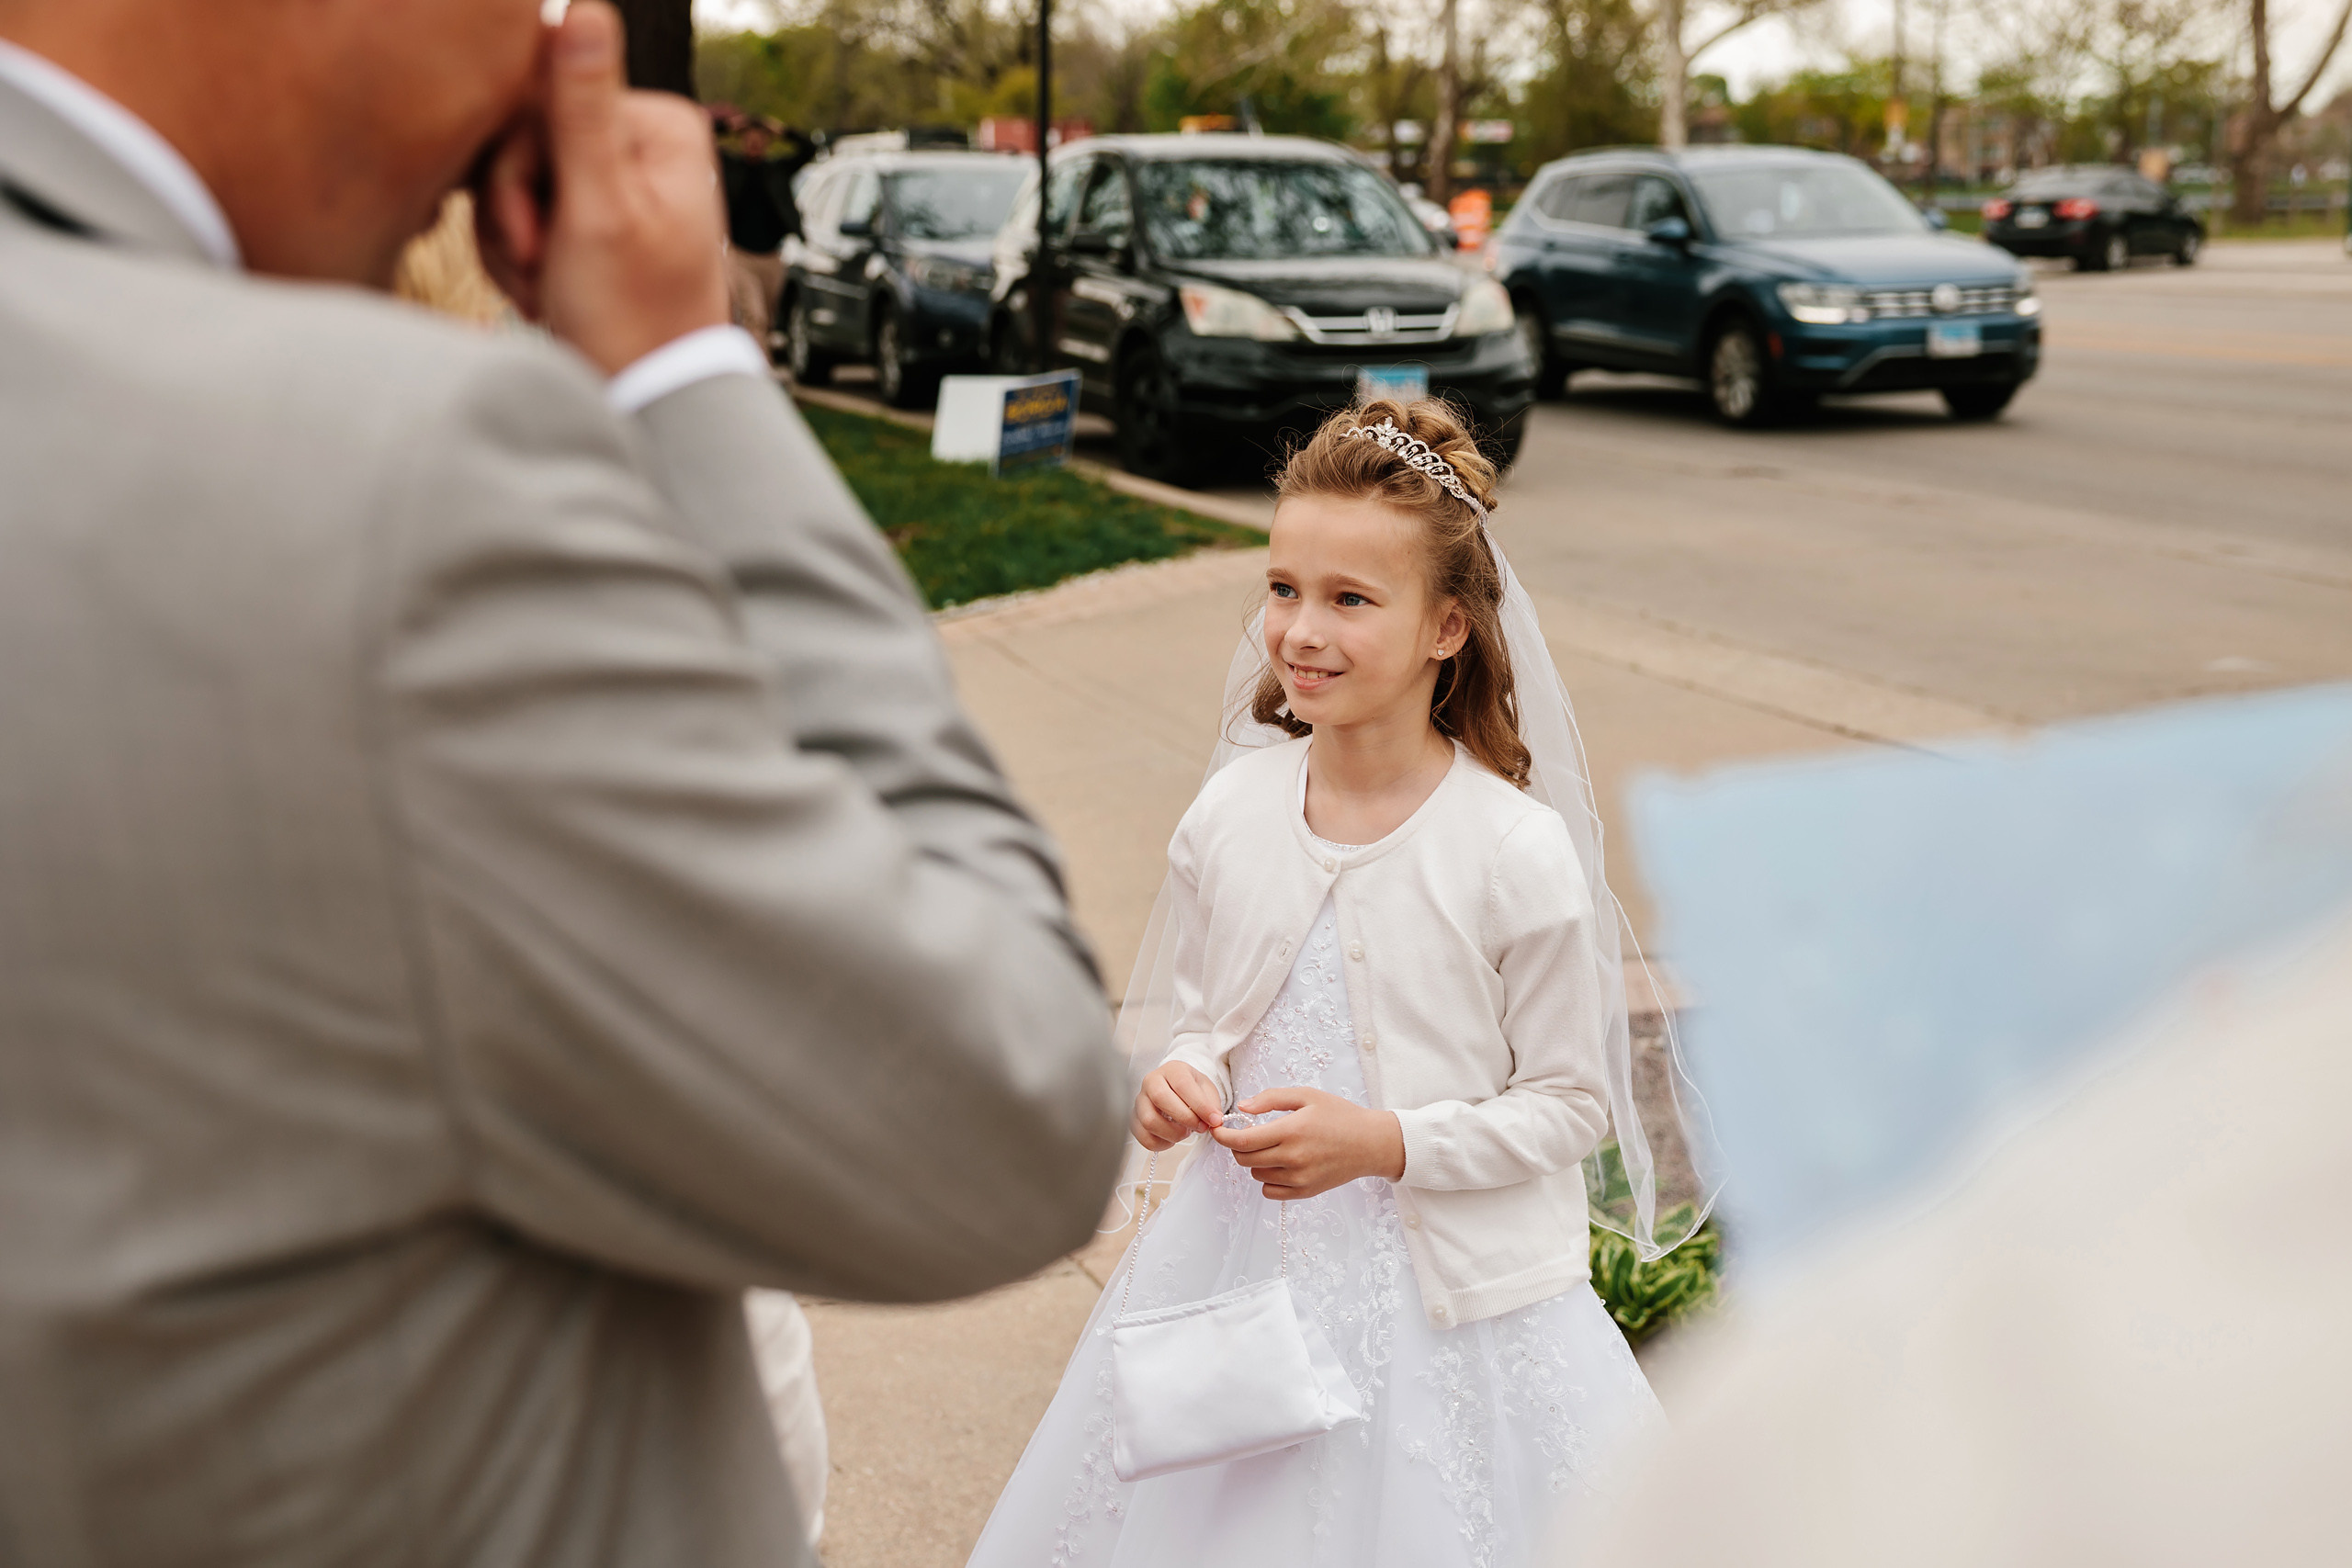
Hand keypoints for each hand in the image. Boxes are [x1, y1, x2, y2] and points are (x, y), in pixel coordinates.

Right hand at [472, 1, 729, 375]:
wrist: (646, 397)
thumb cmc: (632, 316)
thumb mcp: (598, 207)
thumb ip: (582, 106)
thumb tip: (581, 3)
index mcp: (657, 123)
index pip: (534, 101)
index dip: (512, 170)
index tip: (540, 235)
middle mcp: (641, 138)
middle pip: (519, 137)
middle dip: (513, 213)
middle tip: (542, 269)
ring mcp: (614, 176)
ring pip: (511, 179)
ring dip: (512, 242)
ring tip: (549, 288)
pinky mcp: (590, 213)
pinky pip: (520, 213)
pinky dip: (521, 258)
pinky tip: (548, 293)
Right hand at [1131, 1062, 1224, 1151]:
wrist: (1176, 1092)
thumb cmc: (1191, 1090)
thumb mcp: (1206, 1089)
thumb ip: (1211, 1104)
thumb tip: (1214, 1121)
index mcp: (1171, 1070)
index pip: (1182, 1084)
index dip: (1199, 1105)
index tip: (1214, 1120)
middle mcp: (1151, 1082)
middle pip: (1160, 1098)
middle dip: (1185, 1118)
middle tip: (1201, 1127)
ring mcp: (1140, 1101)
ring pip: (1149, 1121)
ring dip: (1173, 1133)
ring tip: (1185, 1132)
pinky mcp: (1134, 1120)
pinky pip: (1144, 1138)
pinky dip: (1162, 1144)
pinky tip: (1172, 1139)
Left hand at [1212, 1087, 1405, 1200]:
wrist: (1371, 1143)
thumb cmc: (1339, 1115)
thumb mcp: (1307, 1096)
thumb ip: (1271, 1099)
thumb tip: (1242, 1108)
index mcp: (1292, 1131)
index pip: (1243, 1141)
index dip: (1223, 1137)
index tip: (1217, 1130)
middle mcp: (1293, 1158)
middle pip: (1245, 1159)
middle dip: (1238, 1146)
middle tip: (1248, 1134)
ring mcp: (1299, 1178)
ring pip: (1256, 1174)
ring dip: (1255, 1160)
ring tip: (1271, 1147)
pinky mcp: (1305, 1192)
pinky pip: (1270, 1191)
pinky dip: (1267, 1179)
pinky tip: (1279, 1165)